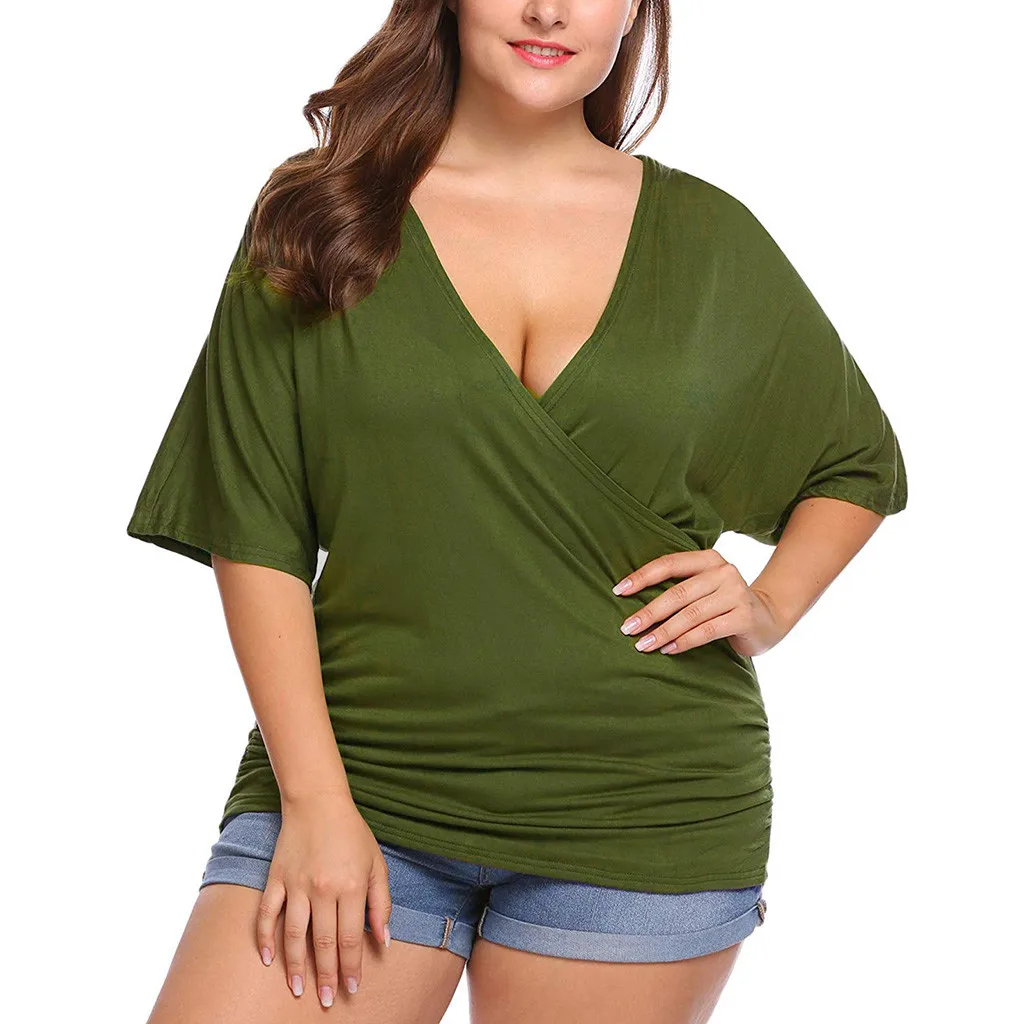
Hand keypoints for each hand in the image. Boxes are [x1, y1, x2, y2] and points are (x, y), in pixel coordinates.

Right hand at [257, 793, 390, 1006]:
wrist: (318, 802)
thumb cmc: (352, 834)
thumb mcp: (376, 864)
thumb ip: (381, 902)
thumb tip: (382, 940)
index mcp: (350, 887)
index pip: (351, 938)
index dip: (352, 967)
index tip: (352, 988)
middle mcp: (323, 889)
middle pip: (323, 943)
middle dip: (327, 975)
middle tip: (328, 1000)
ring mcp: (296, 885)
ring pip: (295, 935)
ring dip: (296, 966)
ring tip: (298, 990)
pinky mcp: (276, 879)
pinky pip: (267, 914)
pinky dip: (264, 938)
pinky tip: (267, 959)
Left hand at [613, 549, 790, 657]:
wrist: (769, 618)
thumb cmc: (724, 604)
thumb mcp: (704, 588)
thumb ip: (679, 588)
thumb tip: (631, 601)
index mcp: (709, 559)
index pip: (669, 564)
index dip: (642, 577)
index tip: (618, 591)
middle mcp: (724, 572)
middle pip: (678, 593)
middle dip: (649, 612)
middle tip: (627, 627)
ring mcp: (736, 594)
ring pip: (691, 614)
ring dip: (663, 631)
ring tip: (643, 644)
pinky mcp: (745, 617)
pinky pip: (707, 631)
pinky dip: (684, 641)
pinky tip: (668, 649)